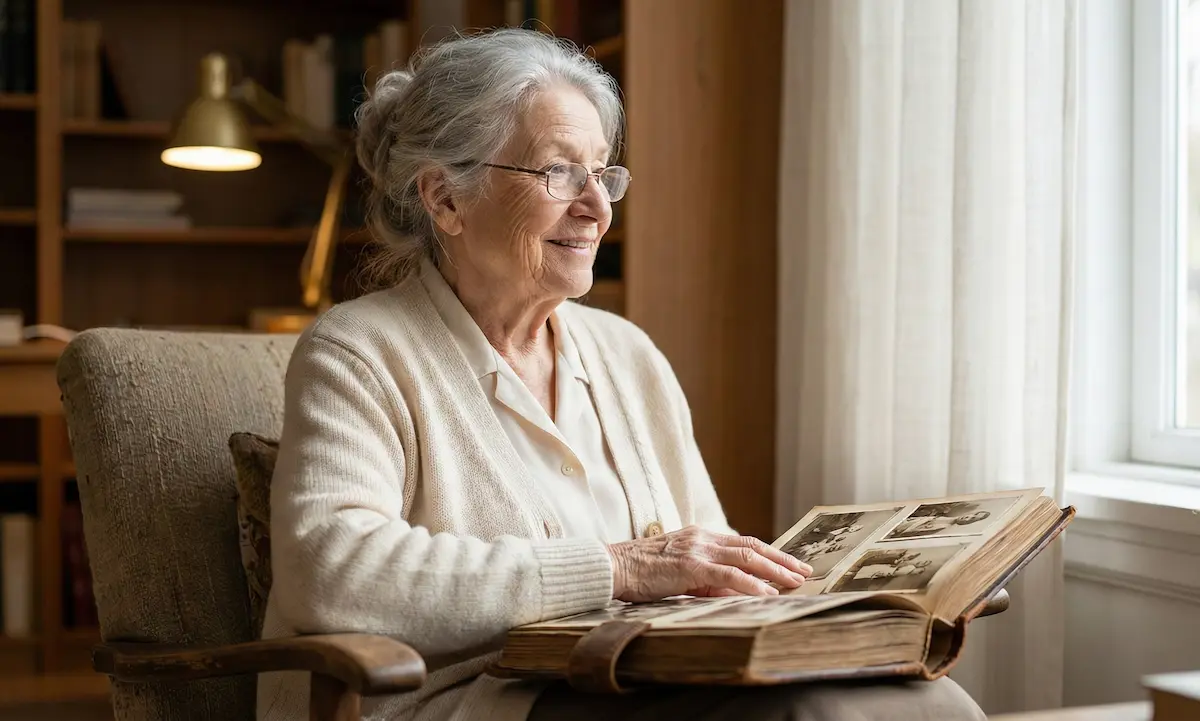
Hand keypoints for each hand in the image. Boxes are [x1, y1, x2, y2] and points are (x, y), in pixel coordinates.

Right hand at [606, 525, 813, 602]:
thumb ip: (708, 580)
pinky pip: (728, 575)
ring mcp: (698, 549)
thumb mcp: (680, 574)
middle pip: (752, 546)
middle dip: (781, 560)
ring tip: (794, 582)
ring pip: (747, 557)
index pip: (743, 543)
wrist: (612, 567)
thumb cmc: (640, 573)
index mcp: (700, 537)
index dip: (769, 553)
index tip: (788, 564)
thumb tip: (738, 593)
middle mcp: (703, 538)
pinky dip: (751, 584)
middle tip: (804, 571)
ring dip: (774, 570)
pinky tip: (767, 593)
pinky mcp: (691, 566)